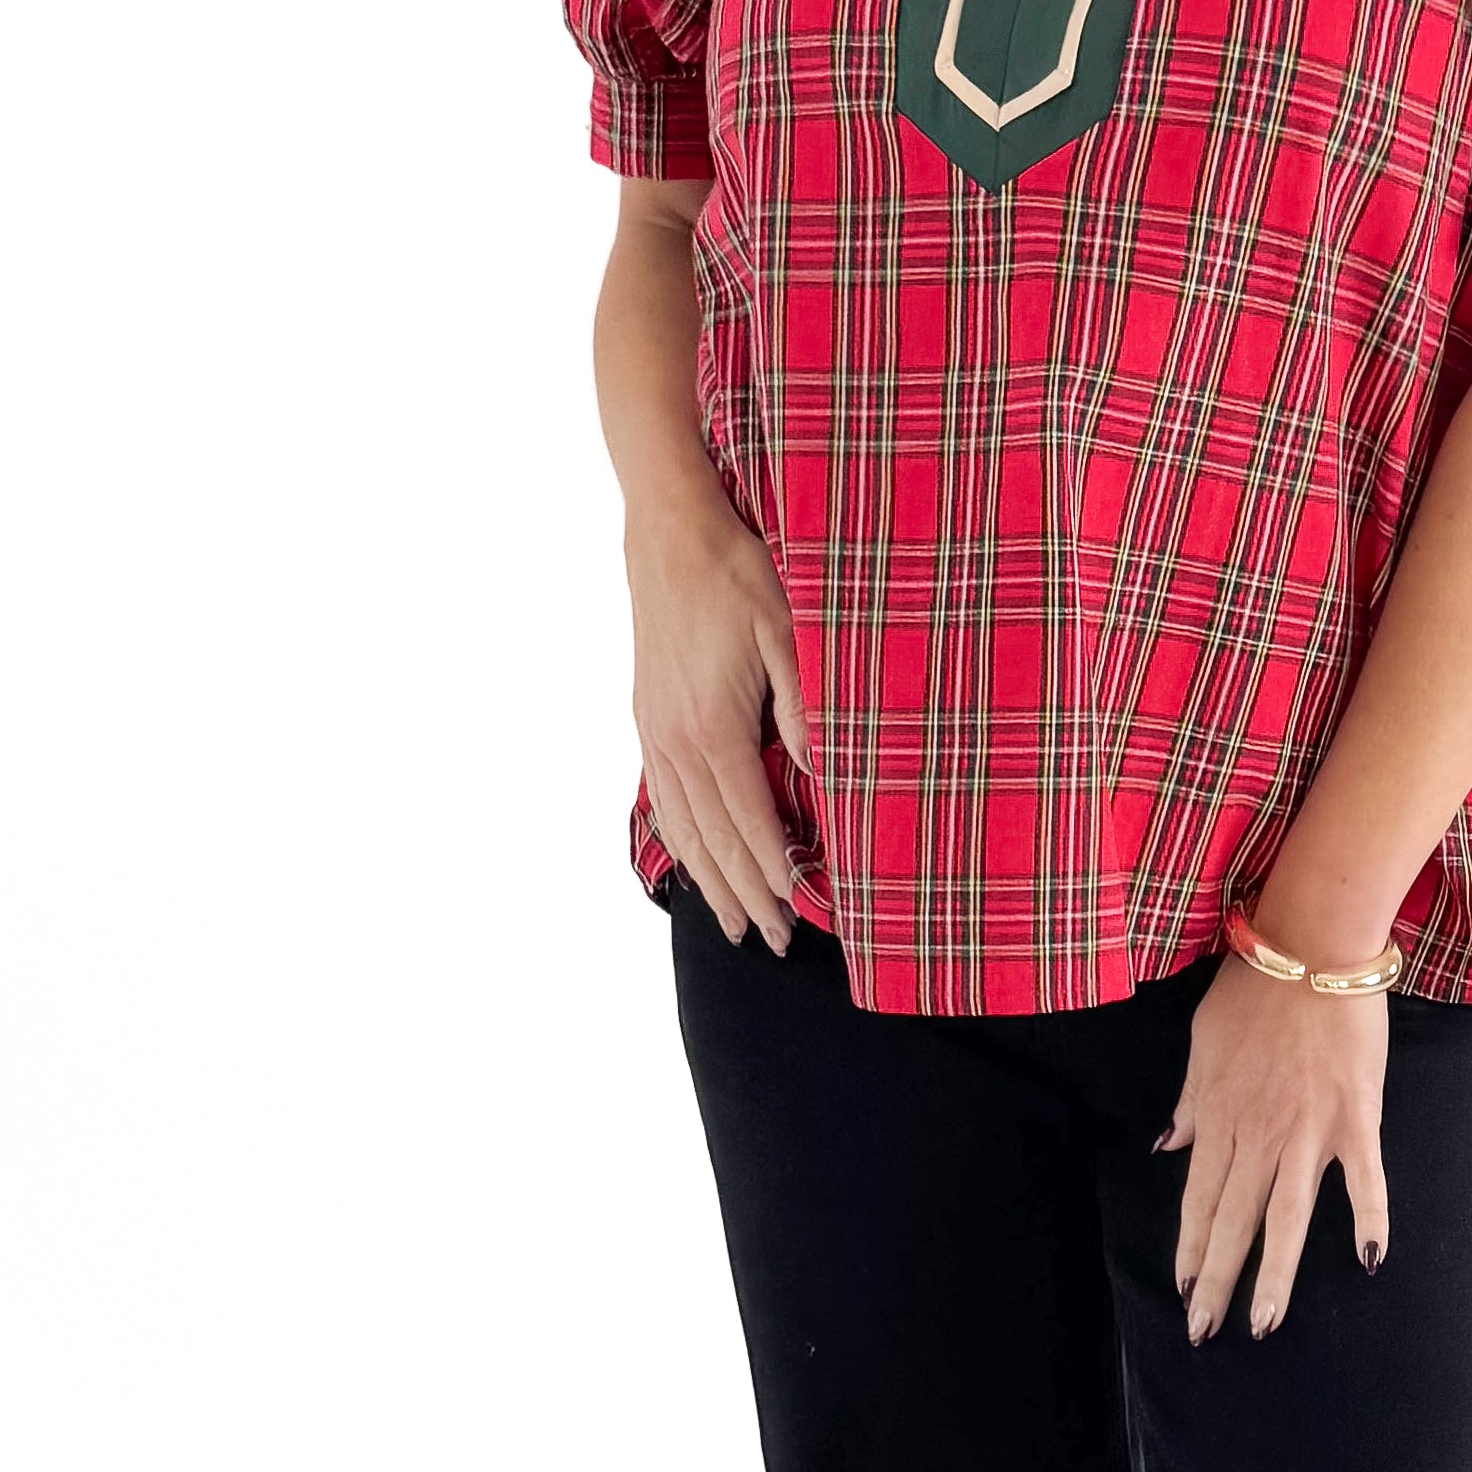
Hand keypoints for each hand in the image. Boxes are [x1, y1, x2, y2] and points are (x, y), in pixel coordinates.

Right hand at [628, 493, 806, 949]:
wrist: (668, 531)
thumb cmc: (736, 573)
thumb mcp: (786, 632)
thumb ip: (803, 708)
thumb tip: (823, 772)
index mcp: (714, 729)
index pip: (750, 822)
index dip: (774, 873)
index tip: (796, 913)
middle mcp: (677, 742)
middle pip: (713, 840)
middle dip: (743, 895)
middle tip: (773, 941)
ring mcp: (656, 732)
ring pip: (683, 827)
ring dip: (708, 879)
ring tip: (730, 923)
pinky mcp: (648, 718)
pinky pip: (663, 799)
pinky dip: (681, 841)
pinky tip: (694, 857)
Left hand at [1157, 955, 1389, 1341]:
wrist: (1311, 945)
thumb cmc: (1253, 987)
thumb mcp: (1202, 1043)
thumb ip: (1190, 1102)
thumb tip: (1169, 1146)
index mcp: (1219, 1117)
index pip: (1198, 1199)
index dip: (1189, 1249)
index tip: (1181, 1292)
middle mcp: (1259, 1134)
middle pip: (1233, 1220)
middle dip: (1216, 1282)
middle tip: (1203, 1334)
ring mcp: (1309, 1129)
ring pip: (1286, 1216)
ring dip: (1274, 1274)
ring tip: (1263, 1324)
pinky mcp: (1356, 1116)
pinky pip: (1363, 1177)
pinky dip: (1368, 1217)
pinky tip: (1369, 1260)